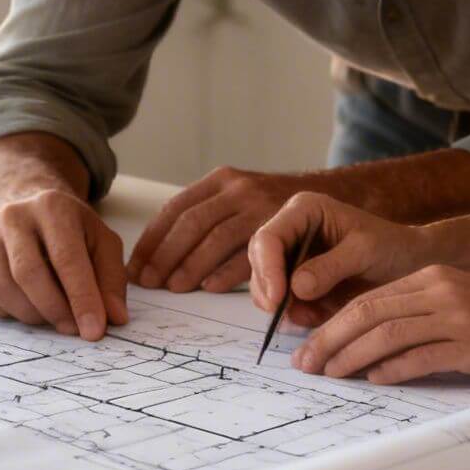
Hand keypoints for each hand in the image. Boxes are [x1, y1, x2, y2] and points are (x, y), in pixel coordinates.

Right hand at [0, 188, 127, 340]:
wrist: (29, 211)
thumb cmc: (71, 232)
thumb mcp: (102, 244)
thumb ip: (111, 280)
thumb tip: (114, 318)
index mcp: (52, 206)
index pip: (66, 258)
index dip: (81, 299)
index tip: (94, 331)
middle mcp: (13, 215)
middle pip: (28, 274)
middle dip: (54, 310)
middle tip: (72, 330)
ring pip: (2, 288)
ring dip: (31, 314)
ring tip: (53, 317)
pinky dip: (7, 313)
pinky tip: (27, 307)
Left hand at [128, 166, 308, 292]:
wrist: (334, 194)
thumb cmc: (274, 206)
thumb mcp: (239, 196)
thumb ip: (206, 215)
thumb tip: (157, 256)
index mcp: (221, 181)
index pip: (175, 209)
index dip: (152, 240)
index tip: (136, 266)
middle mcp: (239, 189)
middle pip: (191, 224)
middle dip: (165, 256)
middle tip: (149, 283)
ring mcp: (262, 207)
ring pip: (216, 239)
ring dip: (191, 266)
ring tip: (174, 288)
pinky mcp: (283, 229)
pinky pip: (249, 254)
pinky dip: (227, 273)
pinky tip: (210, 287)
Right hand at [246, 192, 429, 313]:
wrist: (410, 264)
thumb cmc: (392, 248)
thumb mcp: (365, 252)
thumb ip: (331, 267)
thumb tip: (296, 288)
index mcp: (304, 211)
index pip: (268, 238)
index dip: (267, 269)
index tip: (278, 300)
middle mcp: (291, 230)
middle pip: (259, 261)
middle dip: (270, 291)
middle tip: (288, 316)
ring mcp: (292, 256)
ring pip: (266, 284)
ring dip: (283, 306)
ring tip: (312, 317)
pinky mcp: (297, 281)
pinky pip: (282, 301)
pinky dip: (295, 314)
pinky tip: (317, 317)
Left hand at [288, 265, 469, 384]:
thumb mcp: (461, 307)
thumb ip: (420, 319)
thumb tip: (373, 353)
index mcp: (432, 278)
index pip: (367, 300)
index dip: (332, 324)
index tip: (309, 349)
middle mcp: (440, 290)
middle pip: (368, 312)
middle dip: (330, 340)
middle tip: (305, 365)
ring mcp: (458, 315)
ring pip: (387, 332)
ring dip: (351, 356)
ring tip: (330, 376)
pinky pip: (424, 355)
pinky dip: (394, 368)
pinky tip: (375, 381)